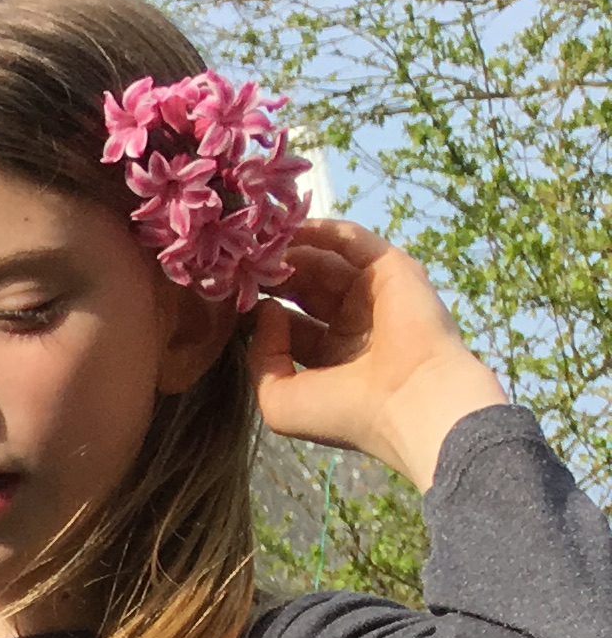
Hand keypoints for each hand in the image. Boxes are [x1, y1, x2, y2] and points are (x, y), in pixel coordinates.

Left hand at [249, 218, 508, 488]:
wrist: (409, 402)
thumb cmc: (342, 412)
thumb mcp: (279, 399)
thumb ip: (261, 359)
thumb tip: (265, 311)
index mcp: (329, 359)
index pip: (287, 324)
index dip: (258, 308)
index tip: (226, 294)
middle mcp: (352, 325)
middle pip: (304, 288)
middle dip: (272, 274)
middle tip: (238, 260)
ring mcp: (374, 295)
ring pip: (325, 262)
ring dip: (292, 250)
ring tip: (256, 240)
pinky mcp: (393, 270)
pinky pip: (354, 242)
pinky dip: (324, 231)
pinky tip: (290, 226)